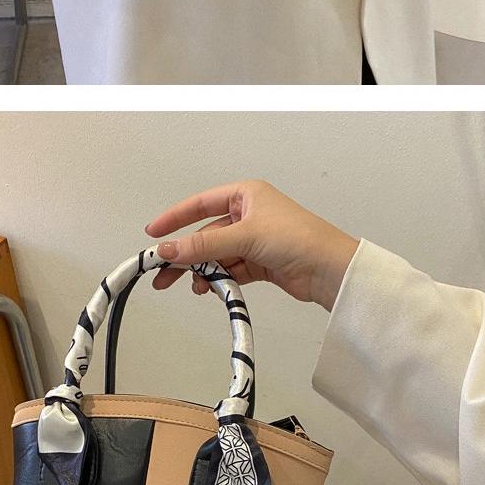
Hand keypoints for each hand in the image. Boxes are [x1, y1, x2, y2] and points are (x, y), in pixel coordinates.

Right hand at [147, 179, 358, 316]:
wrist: (330, 269)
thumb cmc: (297, 238)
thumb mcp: (244, 237)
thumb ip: (203, 246)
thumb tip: (168, 250)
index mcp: (246, 194)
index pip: (200, 203)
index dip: (175, 218)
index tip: (154, 234)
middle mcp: (249, 214)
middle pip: (206, 234)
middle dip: (186, 255)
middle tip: (163, 273)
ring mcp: (254, 239)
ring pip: (217, 255)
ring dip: (204, 271)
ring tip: (195, 288)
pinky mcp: (261, 262)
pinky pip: (231, 269)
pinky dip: (220, 279)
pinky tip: (210, 290)